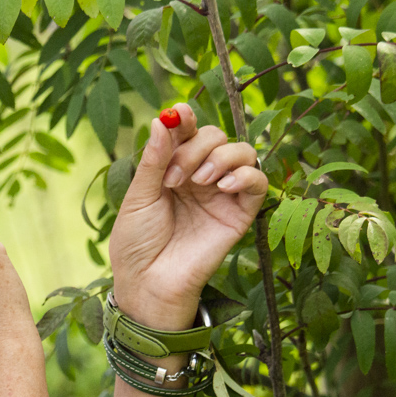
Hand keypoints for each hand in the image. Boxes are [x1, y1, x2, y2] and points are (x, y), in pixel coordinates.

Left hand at [109, 103, 267, 329]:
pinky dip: (245, 174)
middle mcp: (199, 176)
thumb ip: (154, 160)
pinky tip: (221, 186)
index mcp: (171, 169)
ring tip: (199, 182)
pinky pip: (259, 181)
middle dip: (195, 147)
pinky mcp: (240, 214)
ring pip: (241, 151)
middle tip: (174, 177)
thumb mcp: (139, 197)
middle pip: (214, 136)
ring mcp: (221, 194)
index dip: (186, 118)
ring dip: (220, 157)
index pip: (187, 132)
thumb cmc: (136, 243)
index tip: (178, 114)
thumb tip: (162, 120)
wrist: (148, 282)